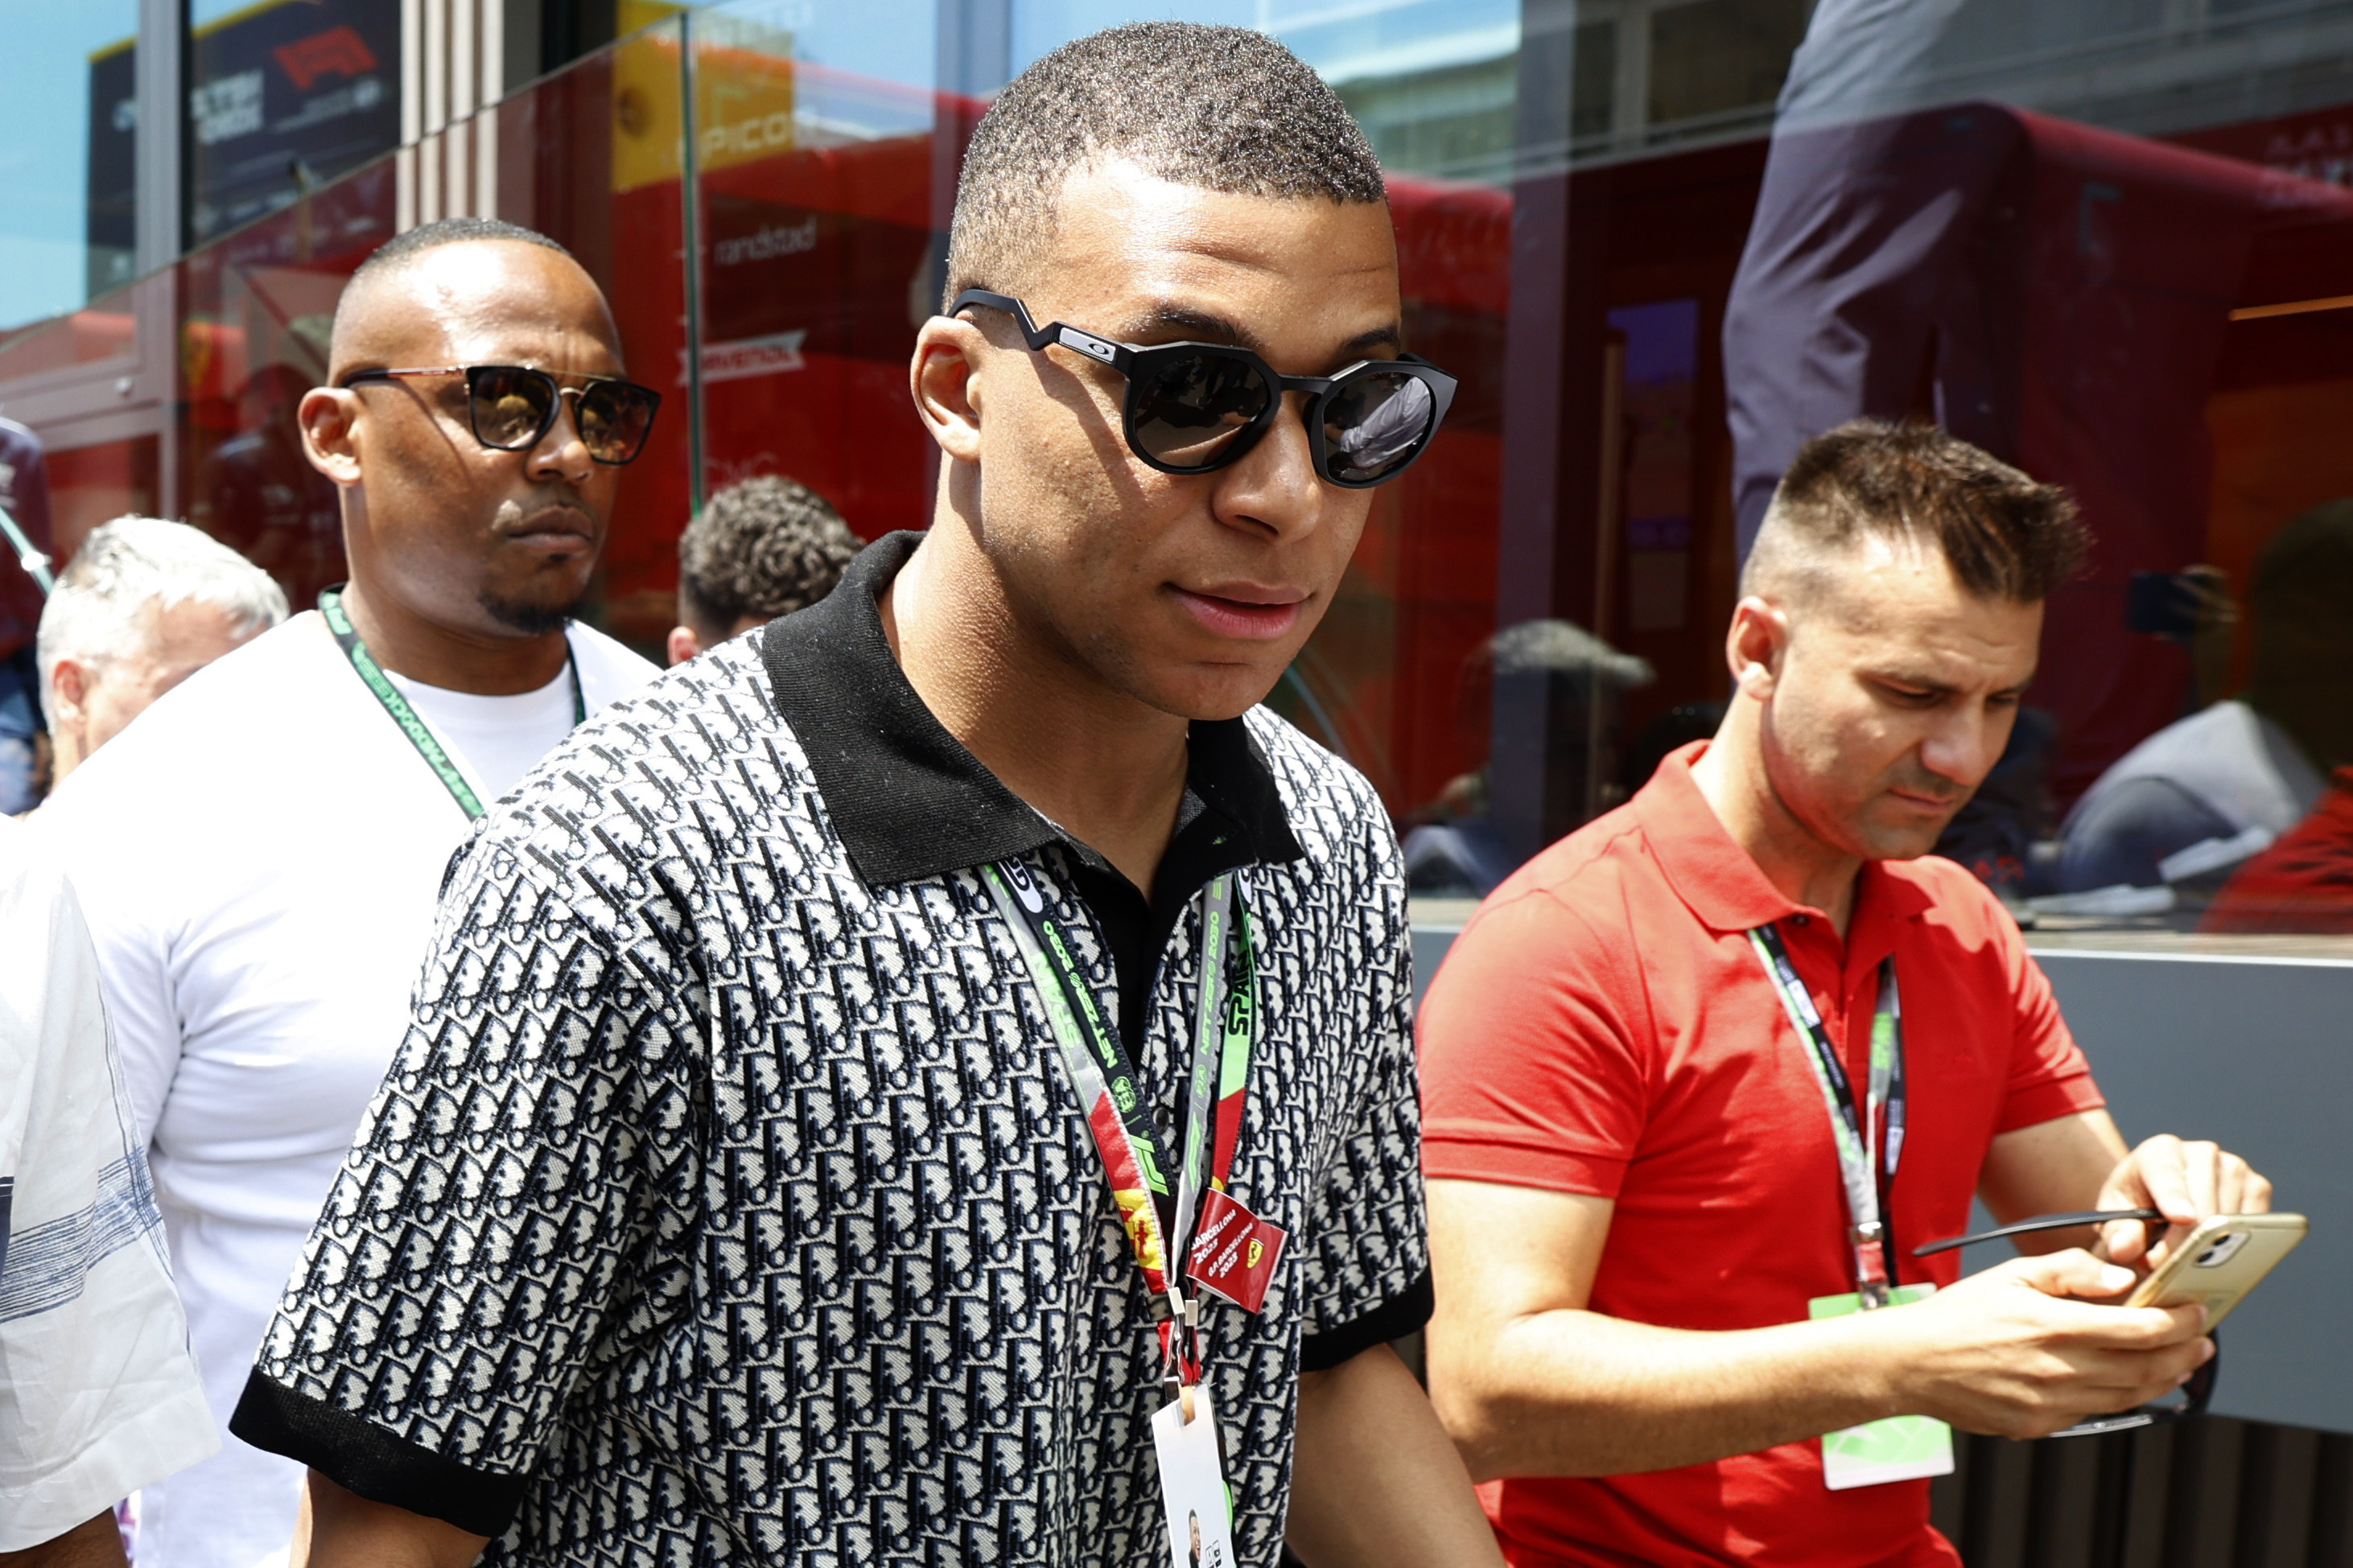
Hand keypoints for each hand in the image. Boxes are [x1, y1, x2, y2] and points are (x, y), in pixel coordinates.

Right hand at [1870, 1250, 2210, 1438]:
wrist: (1910, 1364)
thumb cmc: (1957, 1315)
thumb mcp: (2010, 1275)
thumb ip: (2070, 1270)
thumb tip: (2121, 1277)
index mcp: (2054, 1326)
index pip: (2141, 1329)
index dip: (2178, 1321)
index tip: (2195, 1311)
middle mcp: (2060, 1370)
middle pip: (2146, 1367)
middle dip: (2185, 1353)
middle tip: (2203, 1341)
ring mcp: (2053, 1404)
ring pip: (2130, 1396)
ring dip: (2164, 1379)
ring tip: (2179, 1364)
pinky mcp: (2041, 1424)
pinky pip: (2097, 1411)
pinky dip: (2125, 1397)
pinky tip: (2130, 1382)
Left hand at [2096, 1134, 2271, 1269]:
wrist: (2160, 1196)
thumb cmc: (2136, 1205)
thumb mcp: (2117, 1217)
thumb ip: (2118, 1233)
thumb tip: (2124, 1250)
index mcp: (2160, 1151)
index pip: (2167, 1176)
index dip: (2174, 1199)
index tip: (2181, 1219)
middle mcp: (2201, 1152)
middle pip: (2203, 1207)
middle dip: (2187, 1245)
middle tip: (2168, 1271)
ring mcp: (2234, 1167)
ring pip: (2231, 1220)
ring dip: (2212, 1250)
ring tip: (2186, 1265)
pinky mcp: (2258, 1187)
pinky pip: (2255, 1225)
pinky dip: (2238, 1246)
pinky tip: (2217, 1256)